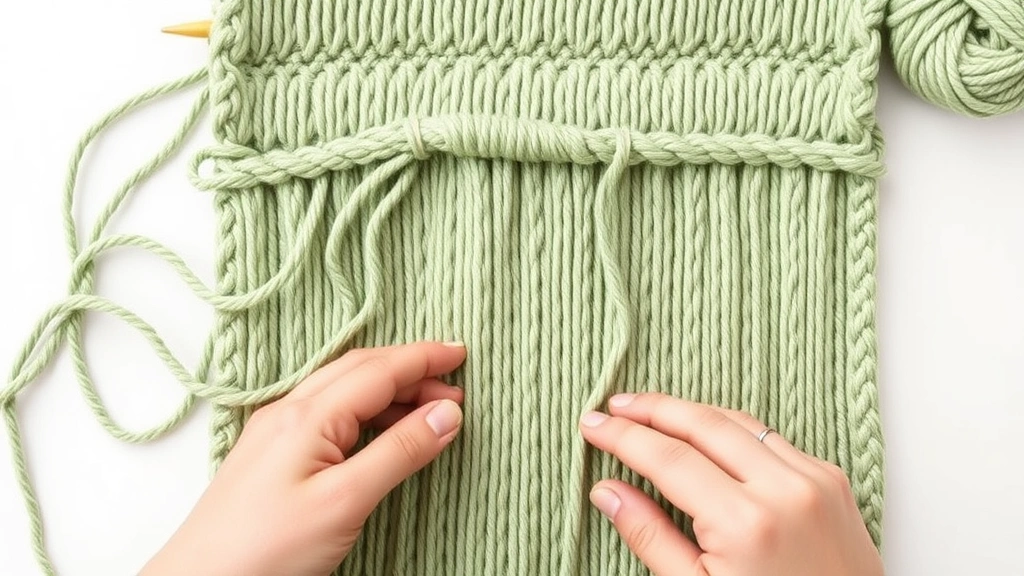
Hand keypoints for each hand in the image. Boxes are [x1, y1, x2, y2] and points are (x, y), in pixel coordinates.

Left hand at [142, 341, 466, 575]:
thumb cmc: (264, 550)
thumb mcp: (345, 501)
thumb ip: (398, 453)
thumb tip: (446, 415)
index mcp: (306, 415)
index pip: (378, 370)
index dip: (423, 358)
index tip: (462, 354)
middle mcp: (288, 412)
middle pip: (360, 370)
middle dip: (410, 369)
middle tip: (454, 384)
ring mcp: (275, 432)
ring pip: (343, 389)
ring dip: (389, 389)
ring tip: (429, 408)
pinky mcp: (271, 456)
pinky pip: (327, 412)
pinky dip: (365, 409)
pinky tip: (379, 427)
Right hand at [580, 393, 882, 575]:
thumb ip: (650, 537)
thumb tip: (606, 491)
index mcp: (747, 525)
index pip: (669, 459)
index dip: (624, 436)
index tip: (593, 424)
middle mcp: (785, 491)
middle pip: (703, 424)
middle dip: (653, 408)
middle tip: (616, 405)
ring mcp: (816, 481)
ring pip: (740, 422)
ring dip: (691, 412)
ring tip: (651, 412)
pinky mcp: (833, 481)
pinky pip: (772, 438)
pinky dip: (733, 430)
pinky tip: (706, 434)